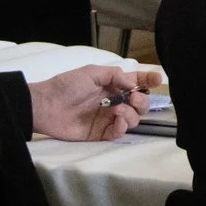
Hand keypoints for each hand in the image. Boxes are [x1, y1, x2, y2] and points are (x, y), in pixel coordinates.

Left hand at [29, 64, 159, 140]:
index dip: (149, 80)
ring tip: (117, 109)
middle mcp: (114, 101)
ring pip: (133, 119)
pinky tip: (117, 120)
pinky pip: (120, 133)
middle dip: (143, 101)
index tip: (158, 80)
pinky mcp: (101, 133)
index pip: (136, 82)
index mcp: (113, 85)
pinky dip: (123, 126)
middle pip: (140, 104)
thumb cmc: (68, 85)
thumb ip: (115, 75)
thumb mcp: (92, 72)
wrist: (47, 105)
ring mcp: (108, 118)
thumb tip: (133, 84)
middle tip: (134, 98)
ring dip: (131, 113)